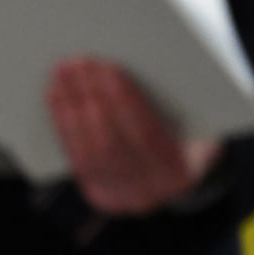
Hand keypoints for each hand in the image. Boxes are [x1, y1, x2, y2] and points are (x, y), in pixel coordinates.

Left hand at [46, 56, 222, 215]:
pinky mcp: (95, 190)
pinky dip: (62, 121)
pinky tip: (56, 94)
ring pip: (88, 147)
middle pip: (111, 140)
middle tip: (78, 62)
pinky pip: (74, 154)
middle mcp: (148, 188)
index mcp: (178, 172)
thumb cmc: (184, 141)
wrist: (170, 186)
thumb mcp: (197, 128)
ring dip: (71, 104)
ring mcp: (119, 193)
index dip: (124, 99)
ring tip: (63, 71)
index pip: (146, 133)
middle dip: (93, 97)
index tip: (107, 67)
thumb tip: (165, 70)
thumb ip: (187, 107)